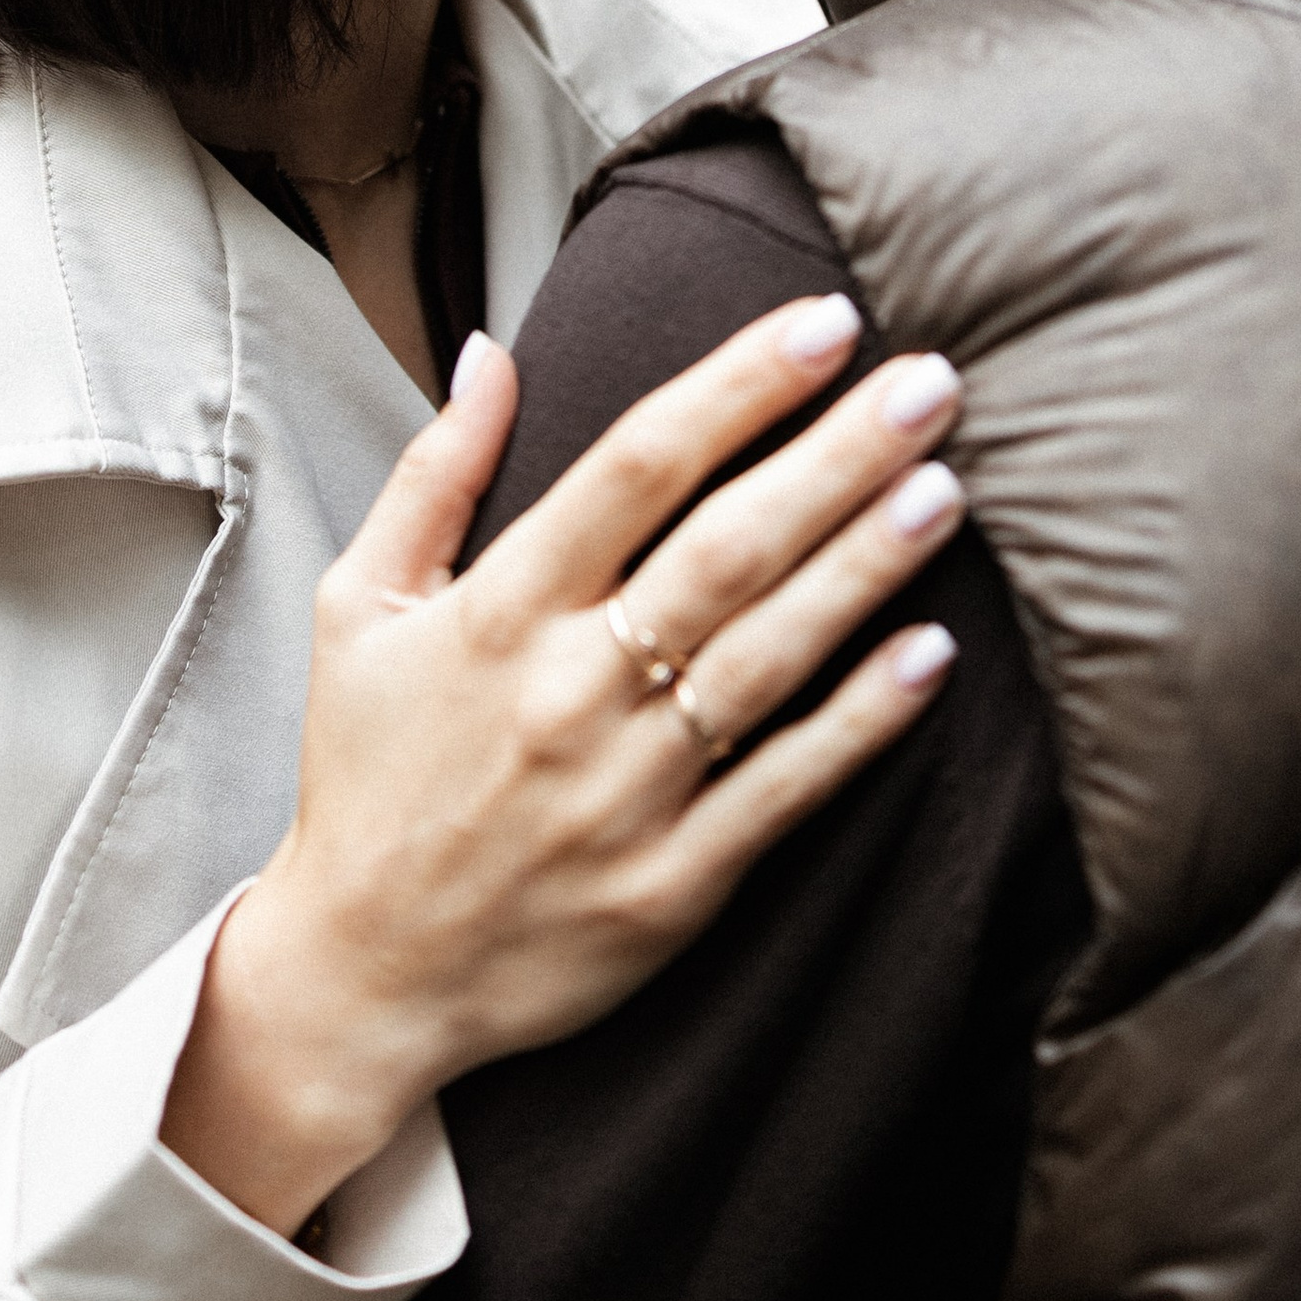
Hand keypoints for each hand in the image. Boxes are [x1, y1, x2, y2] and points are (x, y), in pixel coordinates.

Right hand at [159, 296, 965, 1235]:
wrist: (361, 975)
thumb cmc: (366, 774)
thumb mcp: (356, 607)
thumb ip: (433, 473)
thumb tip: (491, 350)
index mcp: (498, 609)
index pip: (638, 465)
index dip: (738, 387)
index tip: (824, 325)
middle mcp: (569, 691)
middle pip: (726, 548)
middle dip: (837, 454)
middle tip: (931, 383)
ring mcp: (627, 792)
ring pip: (769, 656)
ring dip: (864, 567)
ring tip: (944, 486)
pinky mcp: (670, 886)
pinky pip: (785, 788)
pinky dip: (861, 721)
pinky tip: (932, 654)